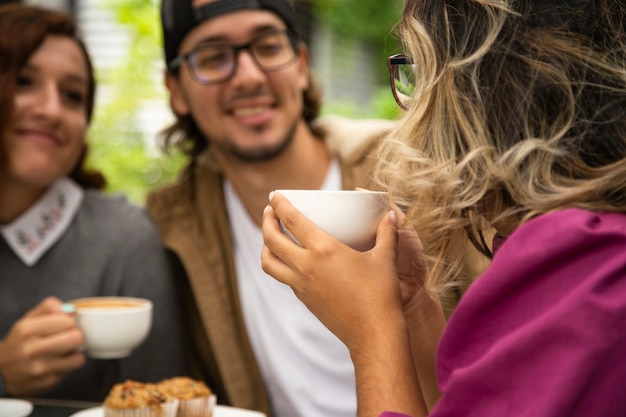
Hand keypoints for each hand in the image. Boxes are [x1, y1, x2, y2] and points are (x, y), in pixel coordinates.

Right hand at [0, 296, 85, 395]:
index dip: (69, 322)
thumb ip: (49, 307)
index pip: (67, 321)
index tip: (63, 326)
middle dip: (75, 336)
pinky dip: (68, 365)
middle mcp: (30, 350)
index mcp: (26, 330)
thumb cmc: (20, 341)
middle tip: (67, 338)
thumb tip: (72, 310)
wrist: (1, 371)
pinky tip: (56, 362)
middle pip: (76, 338)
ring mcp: (39, 369)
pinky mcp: (47, 382)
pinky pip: (72, 369)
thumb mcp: (28, 319)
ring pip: (78, 356)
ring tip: (63, 350)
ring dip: (74, 352)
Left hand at [262, 192, 428, 416]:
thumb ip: (387, 233)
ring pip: (269, 262)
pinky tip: (290, 260)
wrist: (373, 333)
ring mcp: (301, 285)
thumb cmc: (380, 294)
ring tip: (271, 236)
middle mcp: (306, 266)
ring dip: (265, 246)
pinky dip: (279, 264)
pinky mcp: (304, 299)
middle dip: (267, 221)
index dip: (280, 204)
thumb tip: (389, 215)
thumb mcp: (385, 258)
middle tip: (270, 211)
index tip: (275, 195)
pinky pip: (283, 278)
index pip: (292, 220)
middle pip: (271, 239)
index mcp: (324, 249)